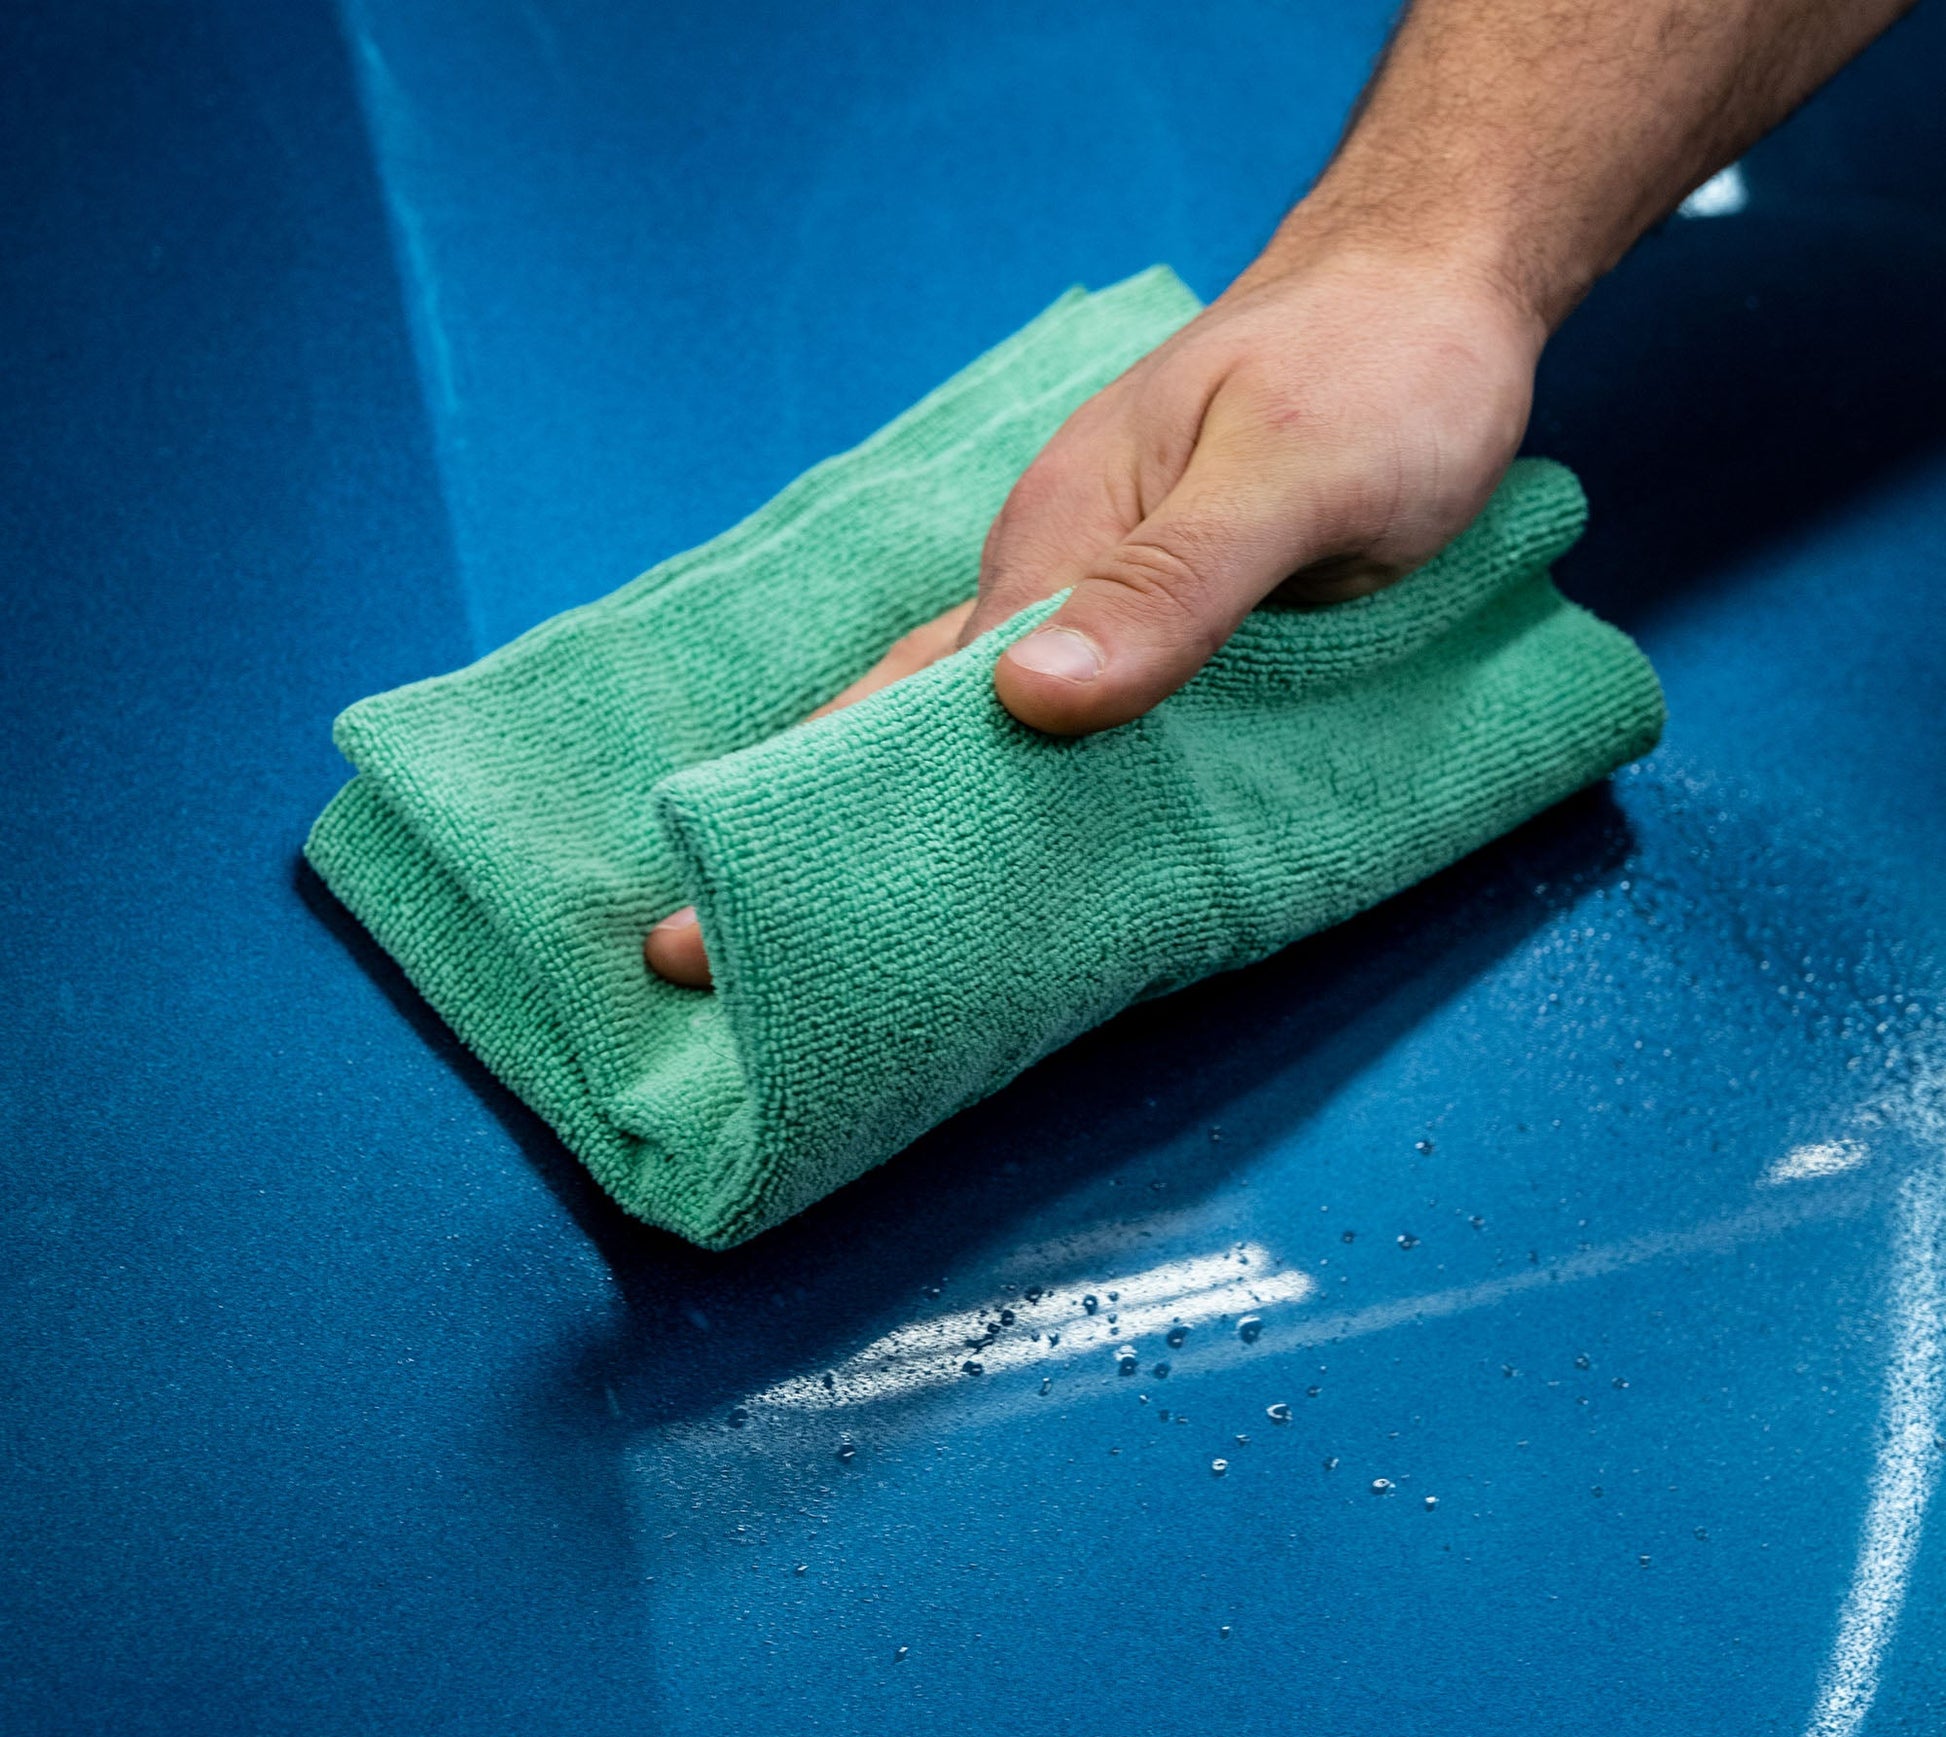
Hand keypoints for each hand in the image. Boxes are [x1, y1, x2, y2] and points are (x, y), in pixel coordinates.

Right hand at [646, 223, 1544, 987]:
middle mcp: (1049, 587)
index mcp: (1049, 552)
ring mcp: (1101, 613)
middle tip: (708, 960)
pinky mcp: (1165, 638)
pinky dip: (1037, 806)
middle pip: (916, 730)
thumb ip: (1171, 585)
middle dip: (829, 839)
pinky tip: (1014, 877)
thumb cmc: (1374, 367)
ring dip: (926, 833)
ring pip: (992, 742)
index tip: (747, 929)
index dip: (836, 821)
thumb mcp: (1288, 472)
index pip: (918, 714)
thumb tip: (1021, 696)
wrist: (1432, 294)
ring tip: (845, 957)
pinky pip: (1084, 736)